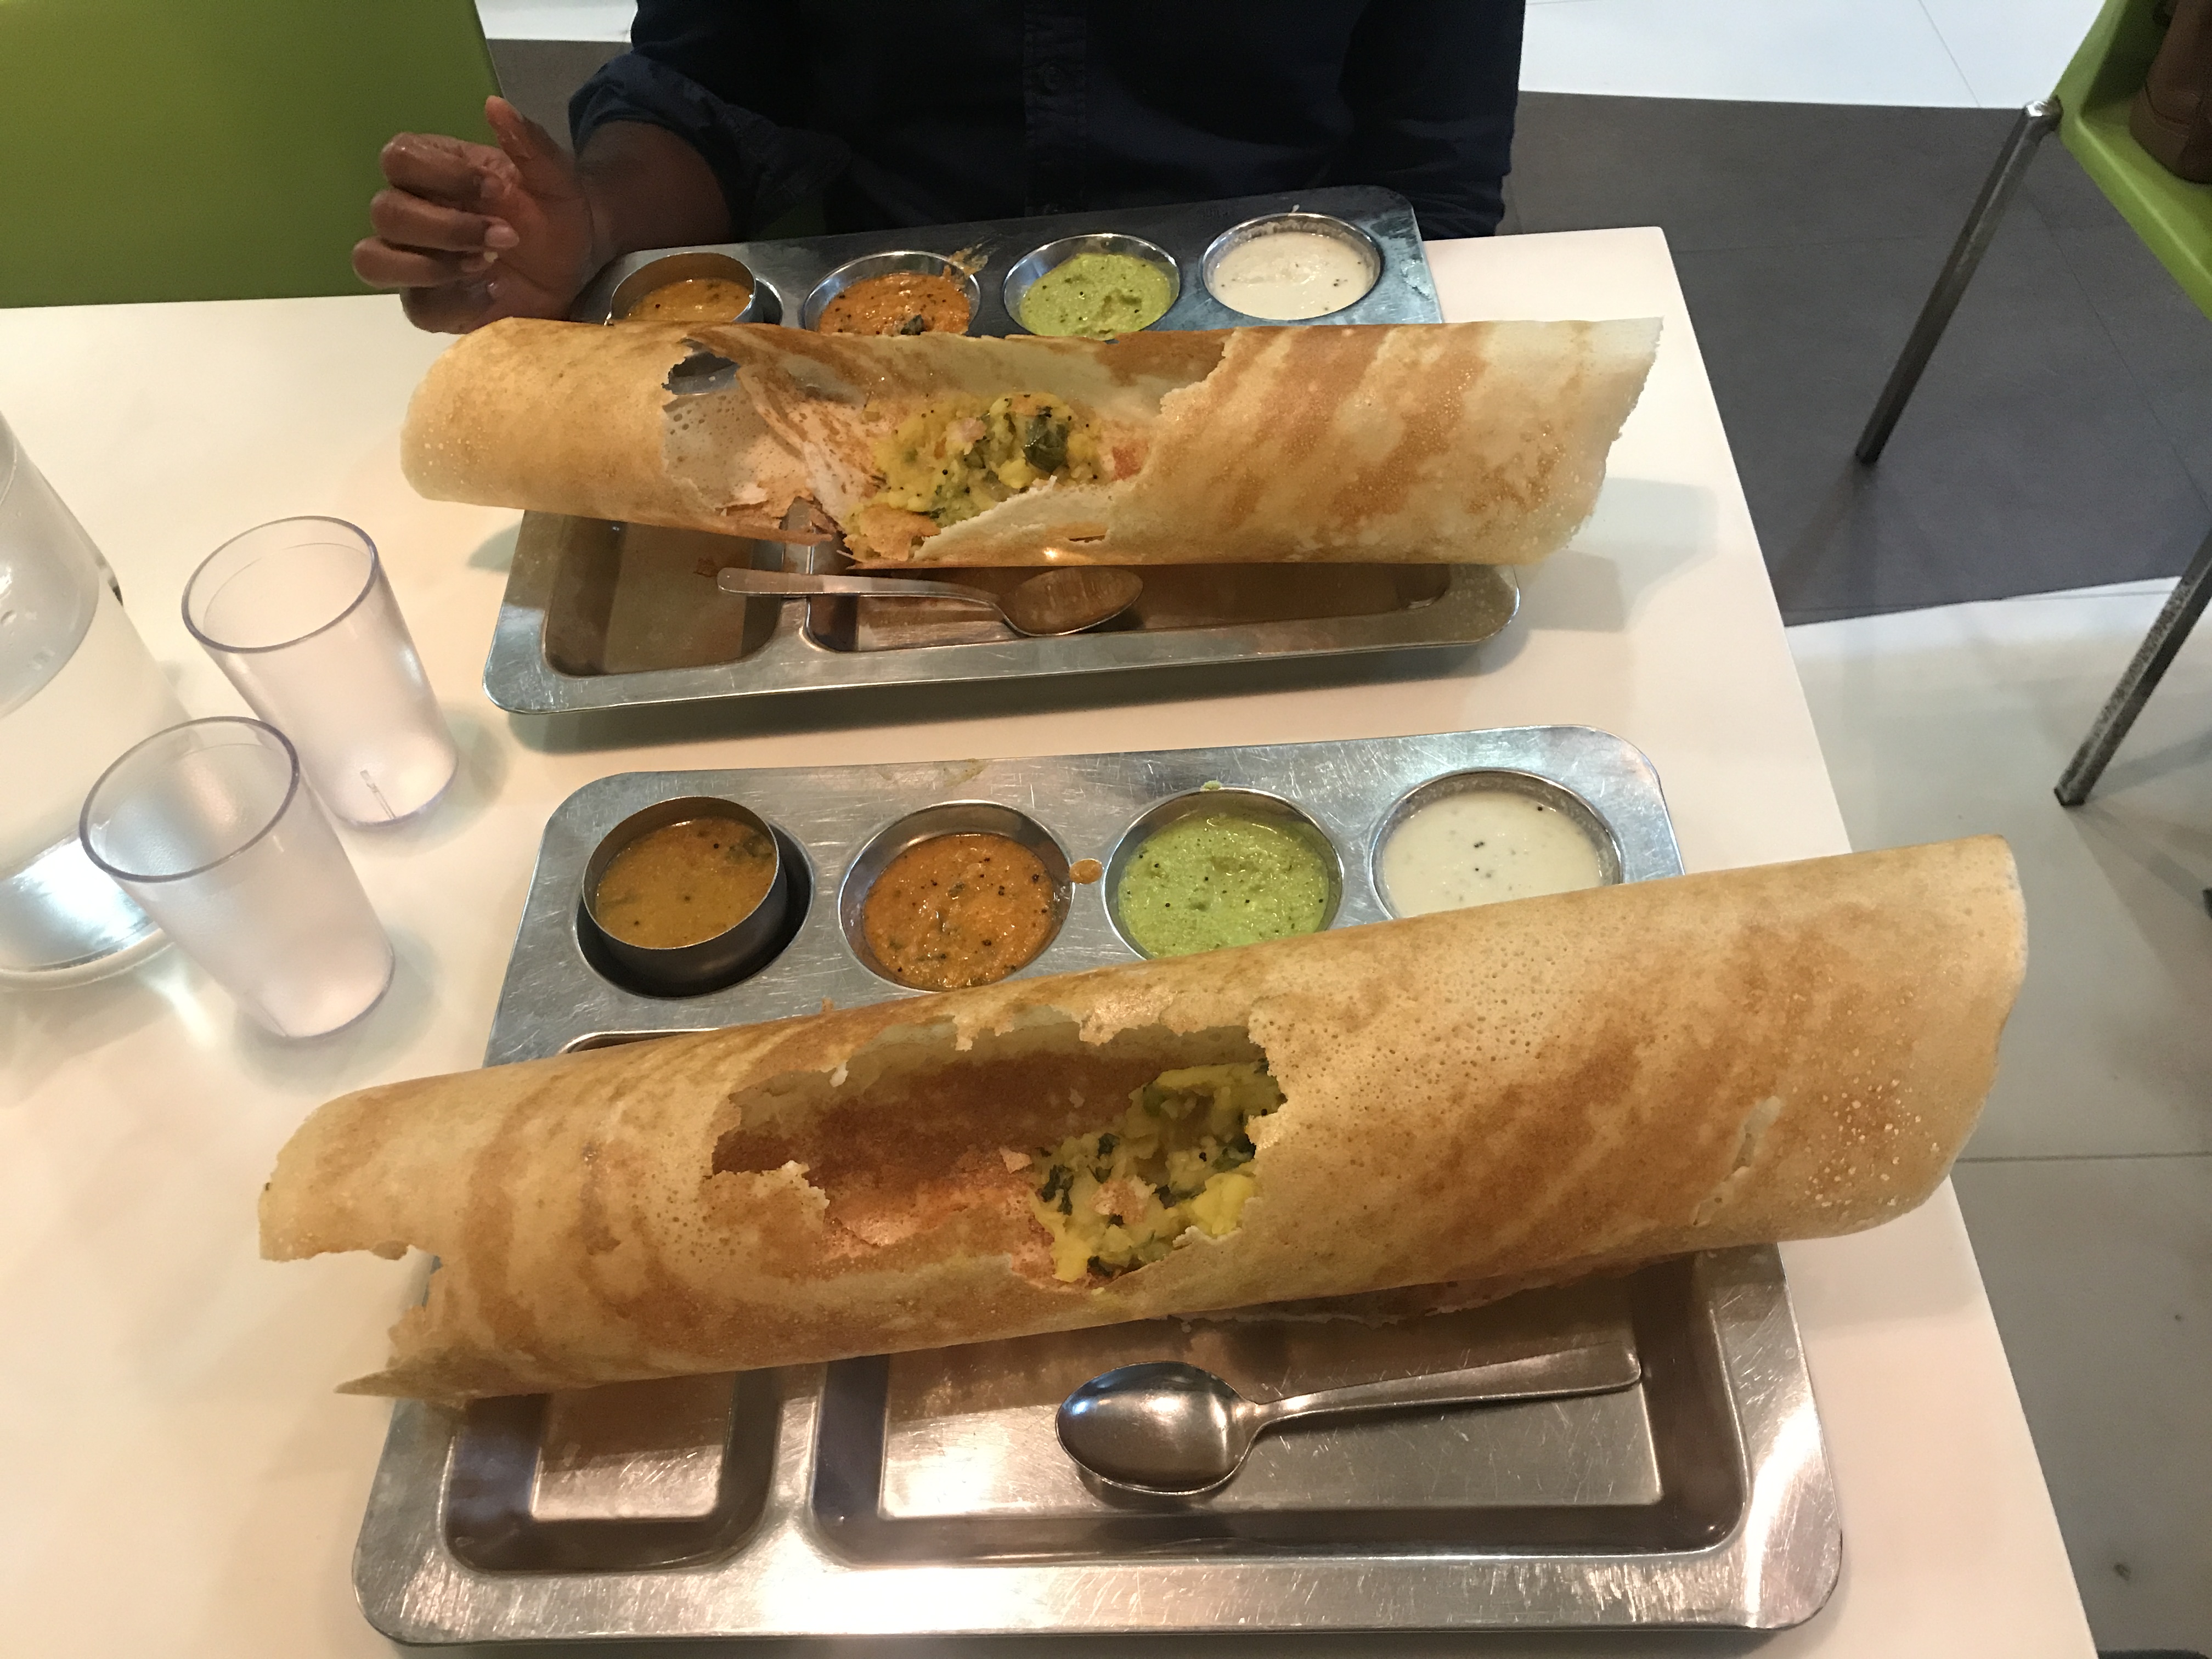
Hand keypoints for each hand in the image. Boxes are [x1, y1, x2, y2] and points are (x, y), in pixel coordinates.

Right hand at [354, 96, 602, 332]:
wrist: (578, 263)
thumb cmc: (555, 213)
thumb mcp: (554, 177)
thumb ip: (529, 143)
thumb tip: (495, 106)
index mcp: (430, 171)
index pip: (399, 159)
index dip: (442, 174)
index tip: (499, 190)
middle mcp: (409, 212)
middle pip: (385, 211)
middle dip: (447, 226)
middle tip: (505, 236)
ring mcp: (411, 261)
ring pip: (374, 261)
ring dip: (431, 264)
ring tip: (487, 264)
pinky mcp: (429, 304)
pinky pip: (415, 306)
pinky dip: (452, 300)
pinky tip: (493, 292)